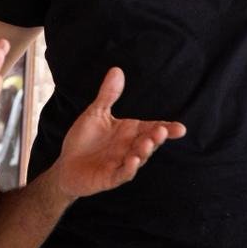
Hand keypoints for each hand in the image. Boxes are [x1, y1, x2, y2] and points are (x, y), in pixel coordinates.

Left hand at [52, 68, 185, 199]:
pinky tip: (132, 161)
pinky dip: (129, 169)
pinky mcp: (110, 177)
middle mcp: (130, 147)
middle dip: (156, 138)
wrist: (66, 165)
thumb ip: (108, 95)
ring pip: (139, 158)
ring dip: (144, 152)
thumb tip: (117, 70)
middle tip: (161, 131)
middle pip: (149, 142)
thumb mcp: (96, 113)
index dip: (167, 128)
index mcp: (130, 132)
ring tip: (146, 144)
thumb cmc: (83, 140)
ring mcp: (122, 163)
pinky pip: (123, 174)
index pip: (152, 128)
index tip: (181, 128)